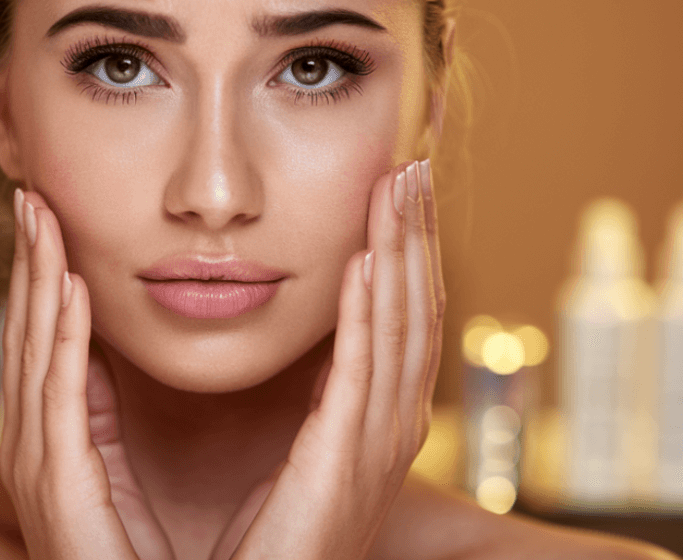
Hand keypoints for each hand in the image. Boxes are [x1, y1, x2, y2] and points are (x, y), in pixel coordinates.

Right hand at [0, 189, 174, 559]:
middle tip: (32, 195)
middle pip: (27, 332)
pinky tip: (70, 285)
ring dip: (39, 278)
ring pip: (36, 348)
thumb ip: (97, 410)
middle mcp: (30, 444)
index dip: (42, 274)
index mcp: (45, 438)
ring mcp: (37, 463)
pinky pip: (60, 391)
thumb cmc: (122, 553)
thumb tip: (96, 355)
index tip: (48, 216)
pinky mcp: (57, 482)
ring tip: (42, 218)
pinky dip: (62, 334)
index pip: (42, 338)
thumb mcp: (105, 467)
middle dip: (29, 262)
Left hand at [209, 160, 444, 559]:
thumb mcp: (294, 445)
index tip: (395, 184)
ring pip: (402, 324)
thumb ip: (303, 390)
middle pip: (416, 306)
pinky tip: (369, 261)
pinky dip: (372, 313)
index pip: (400, 313)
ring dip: (402, 249)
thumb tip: (289, 329)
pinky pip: (364, 372)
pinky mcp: (345, 461)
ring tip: (399, 183)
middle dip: (415, 231)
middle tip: (413, 161)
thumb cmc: (266, 536)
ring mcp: (377, 442)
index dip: (404, 246)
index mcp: (376, 417)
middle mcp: (391, 423)